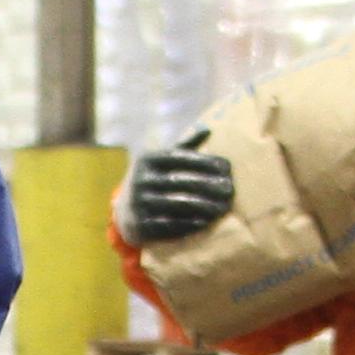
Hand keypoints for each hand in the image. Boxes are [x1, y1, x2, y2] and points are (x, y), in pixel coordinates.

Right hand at [121, 148, 236, 249]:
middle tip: (230, 190)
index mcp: (147, 159)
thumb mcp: (162, 160)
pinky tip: (206, 222)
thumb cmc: (154, 179)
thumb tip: (208, 128)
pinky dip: (190, 224)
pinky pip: (170, 225)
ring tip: (223, 208)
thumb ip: (185, 146)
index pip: (180, 157)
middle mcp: (141, 180)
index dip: (206, 162)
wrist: (125, 211)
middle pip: (181, 182)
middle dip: (209, 186)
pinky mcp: (141, 225)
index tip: (227, 168)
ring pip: (177, 205)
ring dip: (204, 207)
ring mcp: (139, 203)